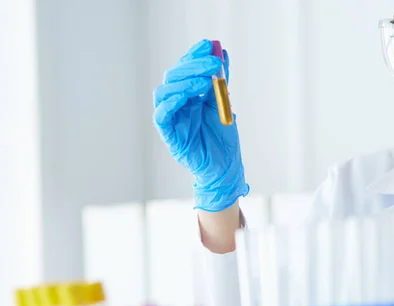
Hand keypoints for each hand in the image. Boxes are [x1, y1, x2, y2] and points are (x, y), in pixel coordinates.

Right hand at [153, 39, 248, 211]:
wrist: (225, 166)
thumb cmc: (223, 138)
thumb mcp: (223, 104)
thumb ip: (220, 81)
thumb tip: (222, 53)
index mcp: (189, 94)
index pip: (185, 68)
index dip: (193, 55)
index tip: (207, 45)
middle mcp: (177, 103)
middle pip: (174, 76)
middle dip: (193, 66)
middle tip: (213, 63)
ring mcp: (172, 117)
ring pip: (165, 92)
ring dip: (184, 82)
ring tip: (205, 82)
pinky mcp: (168, 133)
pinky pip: (162, 115)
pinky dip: (170, 103)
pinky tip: (184, 98)